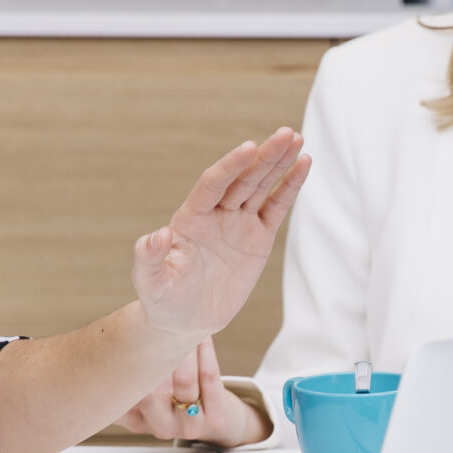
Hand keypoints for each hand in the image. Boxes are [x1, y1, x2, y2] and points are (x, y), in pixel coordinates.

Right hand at [118, 336, 270, 446]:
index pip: (124, 395)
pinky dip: (205, 351)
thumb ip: (131, 368)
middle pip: (152, 390)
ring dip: (184, 348)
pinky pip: (208, 378)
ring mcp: (188, 427)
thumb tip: (120, 330)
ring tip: (184, 324)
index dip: (128, 365)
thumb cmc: (174, 393)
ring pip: (184, 381)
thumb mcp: (145, 388)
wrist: (210, 416)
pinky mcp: (214, 420)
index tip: (130, 337)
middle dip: (157, 352)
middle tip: (158, 324)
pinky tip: (202, 335)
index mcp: (135, 420)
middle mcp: (160, 427)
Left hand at [132, 130, 310, 343]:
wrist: (186, 318)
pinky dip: (290, 187)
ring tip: (297, 139)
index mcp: (190, 217)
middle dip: (264, 156)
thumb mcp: (151, 283)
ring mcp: (238, 222)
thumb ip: (149, 259)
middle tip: (286, 134)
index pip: (212, 184)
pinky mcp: (258, 237)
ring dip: (279, 162)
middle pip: (242, 178)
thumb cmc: (164, 300)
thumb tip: (157, 235)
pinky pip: (277, 207)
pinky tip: (303, 165)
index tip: (249, 147)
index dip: (230, 166)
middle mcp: (216, 213)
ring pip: (261, 186)